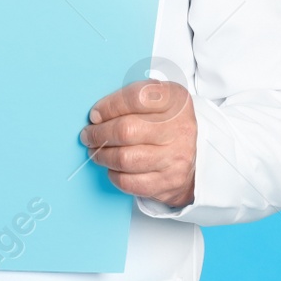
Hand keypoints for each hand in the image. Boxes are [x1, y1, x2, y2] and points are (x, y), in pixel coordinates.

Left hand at [80, 81, 196, 207]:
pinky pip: (130, 181)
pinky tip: (113, 167)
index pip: (136, 97)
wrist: (191, 156)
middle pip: (127, 130)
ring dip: (102, 155)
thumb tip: (98, 116)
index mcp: (175, 99)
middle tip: (89, 135)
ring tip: (96, 151)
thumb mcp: (156, 100)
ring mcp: (176, 156)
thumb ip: (130, 99)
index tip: (95, 114)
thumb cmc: (164, 123)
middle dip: (100, 133)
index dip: (109, 106)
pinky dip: (114, 175)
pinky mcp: (169, 182)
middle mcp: (180, 127)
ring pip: (125, 158)